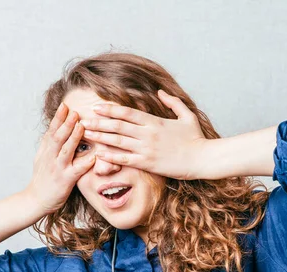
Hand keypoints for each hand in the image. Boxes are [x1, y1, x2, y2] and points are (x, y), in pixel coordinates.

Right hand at [27, 103, 95, 214]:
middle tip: (74, 111)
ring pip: (66, 150)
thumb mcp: (41, 159)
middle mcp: (50, 158)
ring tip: (82, 126)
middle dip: (66, 123)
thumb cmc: (42, 179)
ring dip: (74, 137)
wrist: (36, 200)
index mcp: (46, 151)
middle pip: (57, 137)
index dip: (58, 118)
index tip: (65, 105)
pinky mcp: (65, 180)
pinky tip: (94, 156)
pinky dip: (85, 162)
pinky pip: (76, 170)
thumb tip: (50, 130)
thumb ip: (47, 145)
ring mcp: (57, 169)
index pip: (51, 131)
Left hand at [79, 89, 207, 179]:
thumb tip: (160, 92)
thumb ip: (173, 102)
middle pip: (117, 125)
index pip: (127, 112)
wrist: (203, 159)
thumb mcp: (187, 116)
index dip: (110, 109)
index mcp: (155, 121)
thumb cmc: (196, 138)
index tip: (96, 107)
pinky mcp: (148, 164)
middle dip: (98, 122)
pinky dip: (111, 157)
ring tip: (86, 134)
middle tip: (82, 121)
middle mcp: (147, 134)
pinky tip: (98, 155)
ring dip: (99, 137)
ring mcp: (146, 149)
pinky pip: (125, 159)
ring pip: (117, 141)